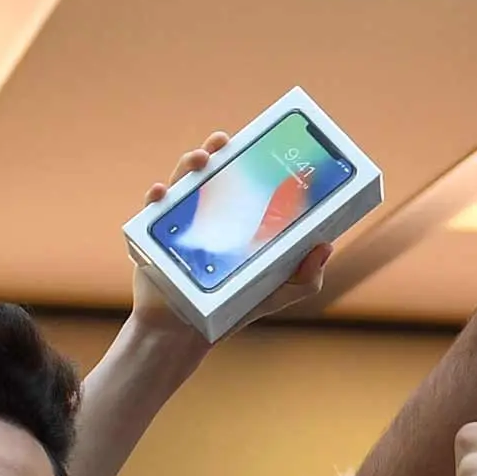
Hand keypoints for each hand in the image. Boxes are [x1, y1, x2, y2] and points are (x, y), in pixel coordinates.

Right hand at [123, 133, 332, 338]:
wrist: (187, 333)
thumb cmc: (233, 309)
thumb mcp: (276, 293)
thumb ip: (304, 278)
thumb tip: (325, 247)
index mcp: (235, 219)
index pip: (242, 180)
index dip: (248, 157)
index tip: (260, 142)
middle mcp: (207, 214)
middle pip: (211, 172)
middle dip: (215, 150)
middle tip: (224, 142)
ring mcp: (179, 223)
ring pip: (181, 182)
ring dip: (188, 163)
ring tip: (200, 160)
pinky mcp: (154, 237)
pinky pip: (151, 211)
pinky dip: (155, 196)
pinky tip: (161, 192)